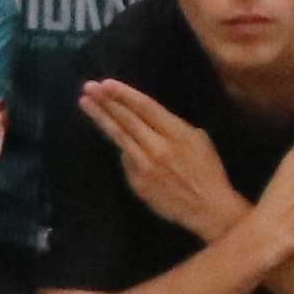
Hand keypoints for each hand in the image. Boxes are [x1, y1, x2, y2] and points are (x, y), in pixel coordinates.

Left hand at [80, 79, 251, 244]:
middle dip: (106, 101)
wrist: (208, 209)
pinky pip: (125, 160)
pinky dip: (120, 146)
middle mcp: (157, 148)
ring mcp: (144, 167)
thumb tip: (146, 124)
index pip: (145, 108)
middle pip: (127, 119)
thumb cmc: (208, 171)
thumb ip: (171, 128)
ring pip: (119, 136)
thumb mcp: (199, 140)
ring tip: (85, 102)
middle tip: (89, 87)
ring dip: (101, 117)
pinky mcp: (137, 183)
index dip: (124, 94)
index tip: (106, 83)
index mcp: (176, 133)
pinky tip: (113, 134)